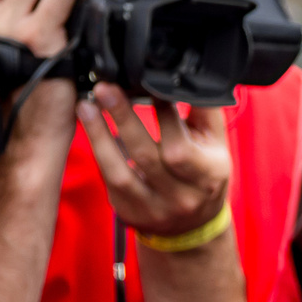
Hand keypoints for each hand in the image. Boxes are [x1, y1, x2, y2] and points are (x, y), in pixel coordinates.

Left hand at [79, 86, 230, 240]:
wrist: (193, 224)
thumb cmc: (203, 174)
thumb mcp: (215, 144)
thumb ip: (204, 111)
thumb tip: (187, 77)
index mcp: (207, 177)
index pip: (181, 146)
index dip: (164, 115)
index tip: (148, 85)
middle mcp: (181, 197)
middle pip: (147, 157)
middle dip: (124, 118)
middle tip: (106, 89)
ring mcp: (154, 208)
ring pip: (121, 172)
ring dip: (99, 136)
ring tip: (86, 106)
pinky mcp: (130, 211)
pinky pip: (109, 180)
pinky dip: (98, 151)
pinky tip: (89, 127)